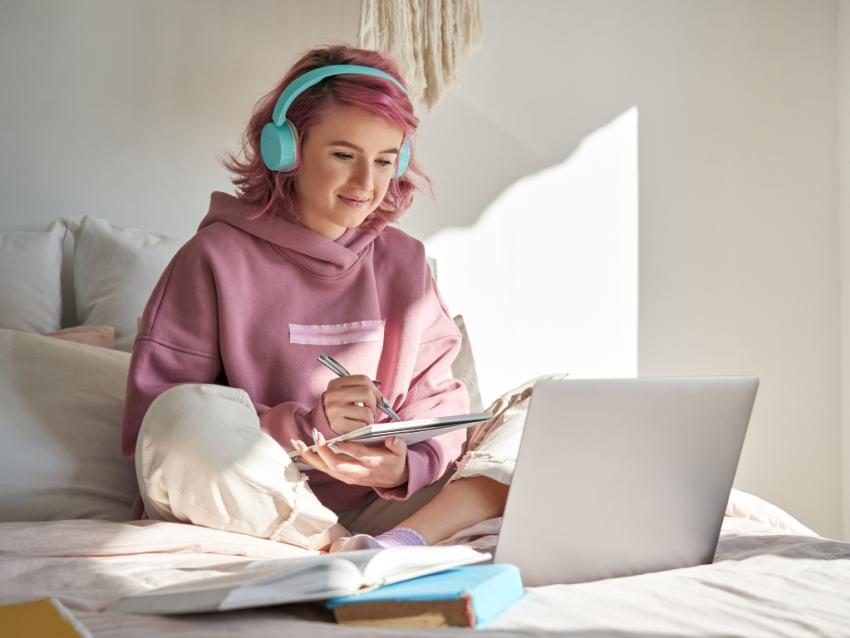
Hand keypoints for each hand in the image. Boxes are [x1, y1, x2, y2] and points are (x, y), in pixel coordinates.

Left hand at [292, 433, 408, 488]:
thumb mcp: (402, 452)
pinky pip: (325, 470)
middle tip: (315, 437)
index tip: (336, 440)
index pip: (358, 455)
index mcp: (373, 463)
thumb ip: (397, 445)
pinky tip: (302, 451)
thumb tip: (391, 439)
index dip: (347, 448)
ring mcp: (349, 476)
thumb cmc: (395, 461)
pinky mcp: (343, 477)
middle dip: (323, 452)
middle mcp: (358, 472)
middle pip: (337, 465)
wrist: (394, 479)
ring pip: (327, 469)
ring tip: (298, 444)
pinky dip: (312, 461)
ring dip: (311, 457)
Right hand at [322, 374, 384, 434]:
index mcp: (336, 383)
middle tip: (371, 411)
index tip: (379, 399)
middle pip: (366, 392)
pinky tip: (357, 426)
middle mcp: (333, 394)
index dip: (376, 390)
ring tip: (362, 420)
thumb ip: (364, 390)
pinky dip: (363, 428)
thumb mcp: (348, 394)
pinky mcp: (337, 424)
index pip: (363, 379)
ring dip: (370, 419)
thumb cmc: (341, 407)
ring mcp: (334, 409)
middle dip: (374, 404)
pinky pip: (362, 426)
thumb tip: (383, 399)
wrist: (323, 423)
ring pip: (366, 412)